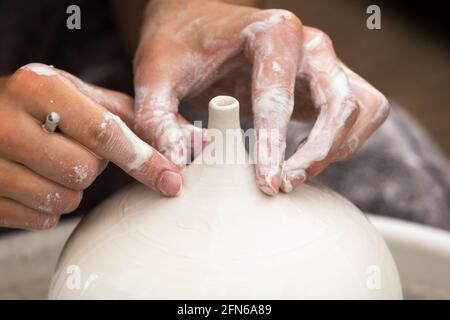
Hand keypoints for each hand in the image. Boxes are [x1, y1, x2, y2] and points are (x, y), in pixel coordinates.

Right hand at [0, 63, 181, 228]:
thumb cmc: (49, 108)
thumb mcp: (88, 100)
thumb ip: (140, 121)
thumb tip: (198, 142)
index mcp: (39, 87)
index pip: (104, 131)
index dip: (143, 159)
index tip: (172, 180)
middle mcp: (7, 122)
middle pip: (85, 170)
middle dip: (94, 166)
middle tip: (78, 149)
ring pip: (64, 198)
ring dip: (73, 187)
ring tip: (56, 162)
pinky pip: (41, 218)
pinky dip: (50, 205)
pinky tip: (38, 180)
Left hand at [133, 0, 388, 194]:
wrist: (200, 20)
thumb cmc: (180, 45)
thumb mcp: (154, 77)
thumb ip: (158, 121)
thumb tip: (178, 169)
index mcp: (271, 32)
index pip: (280, 95)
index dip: (275, 145)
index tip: (266, 184)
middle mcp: (308, 44)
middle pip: (340, 104)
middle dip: (317, 152)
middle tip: (283, 185)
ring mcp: (324, 60)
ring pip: (360, 109)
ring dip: (337, 148)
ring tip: (296, 176)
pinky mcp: (328, 79)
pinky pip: (360, 112)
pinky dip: (346, 140)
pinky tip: (310, 158)